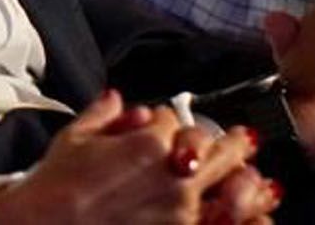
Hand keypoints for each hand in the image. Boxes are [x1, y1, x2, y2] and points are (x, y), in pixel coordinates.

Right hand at [0, 90, 268, 224]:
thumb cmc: (55, 187)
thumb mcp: (74, 139)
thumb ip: (104, 114)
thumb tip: (120, 102)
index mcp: (149, 143)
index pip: (171, 120)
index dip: (165, 119)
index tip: (159, 123)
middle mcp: (176, 174)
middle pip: (219, 149)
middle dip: (232, 141)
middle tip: (244, 138)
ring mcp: (185, 211)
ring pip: (234, 188)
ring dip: (249, 179)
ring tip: (260, 179)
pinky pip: (228, 224)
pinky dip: (247, 219)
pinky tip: (257, 216)